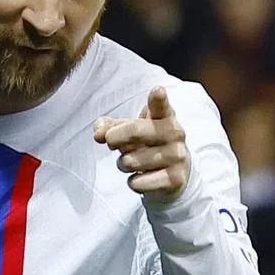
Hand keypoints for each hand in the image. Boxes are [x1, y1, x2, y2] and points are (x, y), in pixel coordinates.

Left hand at [93, 86, 190, 203]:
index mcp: (164, 116)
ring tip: (132, 162)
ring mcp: (177, 157)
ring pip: (130, 161)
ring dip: (123, 164)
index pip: (161, 106)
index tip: (157, 91)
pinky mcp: (176, 180)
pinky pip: (137, 183)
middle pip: (134, 131)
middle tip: (110, 141)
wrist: (175, 175)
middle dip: (114, 138)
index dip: (158, 99)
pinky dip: (133, 182)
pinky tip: (142, 179)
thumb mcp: (130, 132)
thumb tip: (97, 133)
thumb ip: (110, 127)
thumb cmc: (147, 145)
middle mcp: (175, 134)